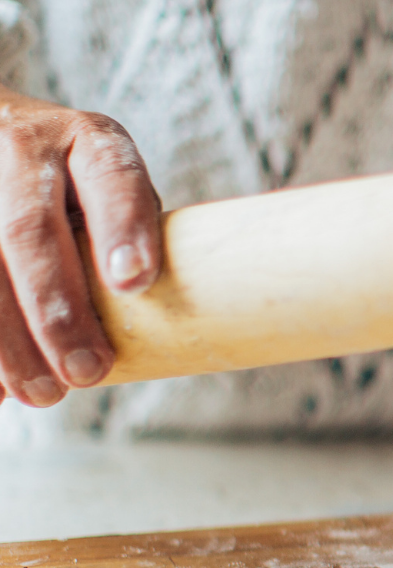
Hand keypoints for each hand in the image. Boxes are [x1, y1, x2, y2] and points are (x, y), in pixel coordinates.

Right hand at [0, 89, 161, 406]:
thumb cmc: (75, 189)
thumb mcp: (108, 193)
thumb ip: (125, 242)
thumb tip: (166, 335)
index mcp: (87, 141)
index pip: (110, 176)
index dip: (122, 226)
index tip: (134, 282)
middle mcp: (23, 145)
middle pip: (29, 230)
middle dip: (56, 309)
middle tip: (86, 372)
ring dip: (6, 336)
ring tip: (39, 392)